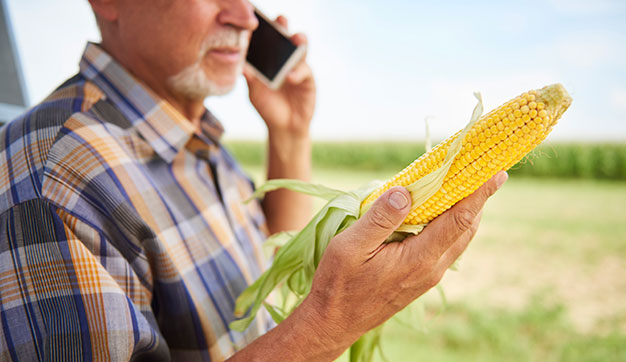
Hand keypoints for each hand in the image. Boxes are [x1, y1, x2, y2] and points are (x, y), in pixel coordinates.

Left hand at [244, 16, 315, 137]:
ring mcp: (299, 69)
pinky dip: (297, 72)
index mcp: (272, 61)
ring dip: (299, 42)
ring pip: (301, 50)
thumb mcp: (255, 92)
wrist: (283, 127)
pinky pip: (304, 71)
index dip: (266, 30)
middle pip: (287, 39)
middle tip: (281, 20)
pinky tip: (290, 76)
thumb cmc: (269, 107)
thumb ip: (250, 78)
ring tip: (295, 39)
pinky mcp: (308, 81)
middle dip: (285, 27)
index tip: (258, 22)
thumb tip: (240, 65)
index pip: (270, 41)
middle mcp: (286, 61)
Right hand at [301, 171, 507, 350]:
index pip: (459, 220)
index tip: (497, 173)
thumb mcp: (350, 246)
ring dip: (464, 212)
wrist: (335, 322)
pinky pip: (445, 246)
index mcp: (419, 258)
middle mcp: (431, 268)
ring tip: (462, 185)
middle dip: (477, 198)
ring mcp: (428, 275)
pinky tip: (435, 212)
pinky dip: (449, 224)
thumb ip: (380, 218)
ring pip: (458, 239)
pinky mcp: (420, 278)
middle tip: (479, 170)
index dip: (479, 194)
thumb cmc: (338, 284)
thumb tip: (405, 191)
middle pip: (466, 228)